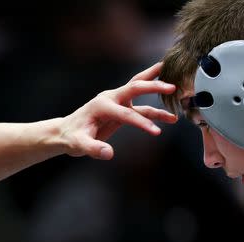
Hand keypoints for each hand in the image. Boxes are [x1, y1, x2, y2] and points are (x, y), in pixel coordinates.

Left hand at [59, 61, 176, 158]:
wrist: (66, 133)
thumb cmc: (71, 138)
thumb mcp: (78, 145)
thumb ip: (93, 148)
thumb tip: (109, 153)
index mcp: (101, 105)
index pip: (125, 112)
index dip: (140, 122)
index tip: (155, 132)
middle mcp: (110, 99)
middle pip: (134, 86)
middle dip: (153, 85)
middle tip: (172, 86)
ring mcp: (117, 102)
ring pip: (140, 91)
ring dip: (158, 89)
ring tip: (178, 90)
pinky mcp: (121, 110)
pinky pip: (141, 108)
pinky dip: (156, 111)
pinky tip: (170, 118)